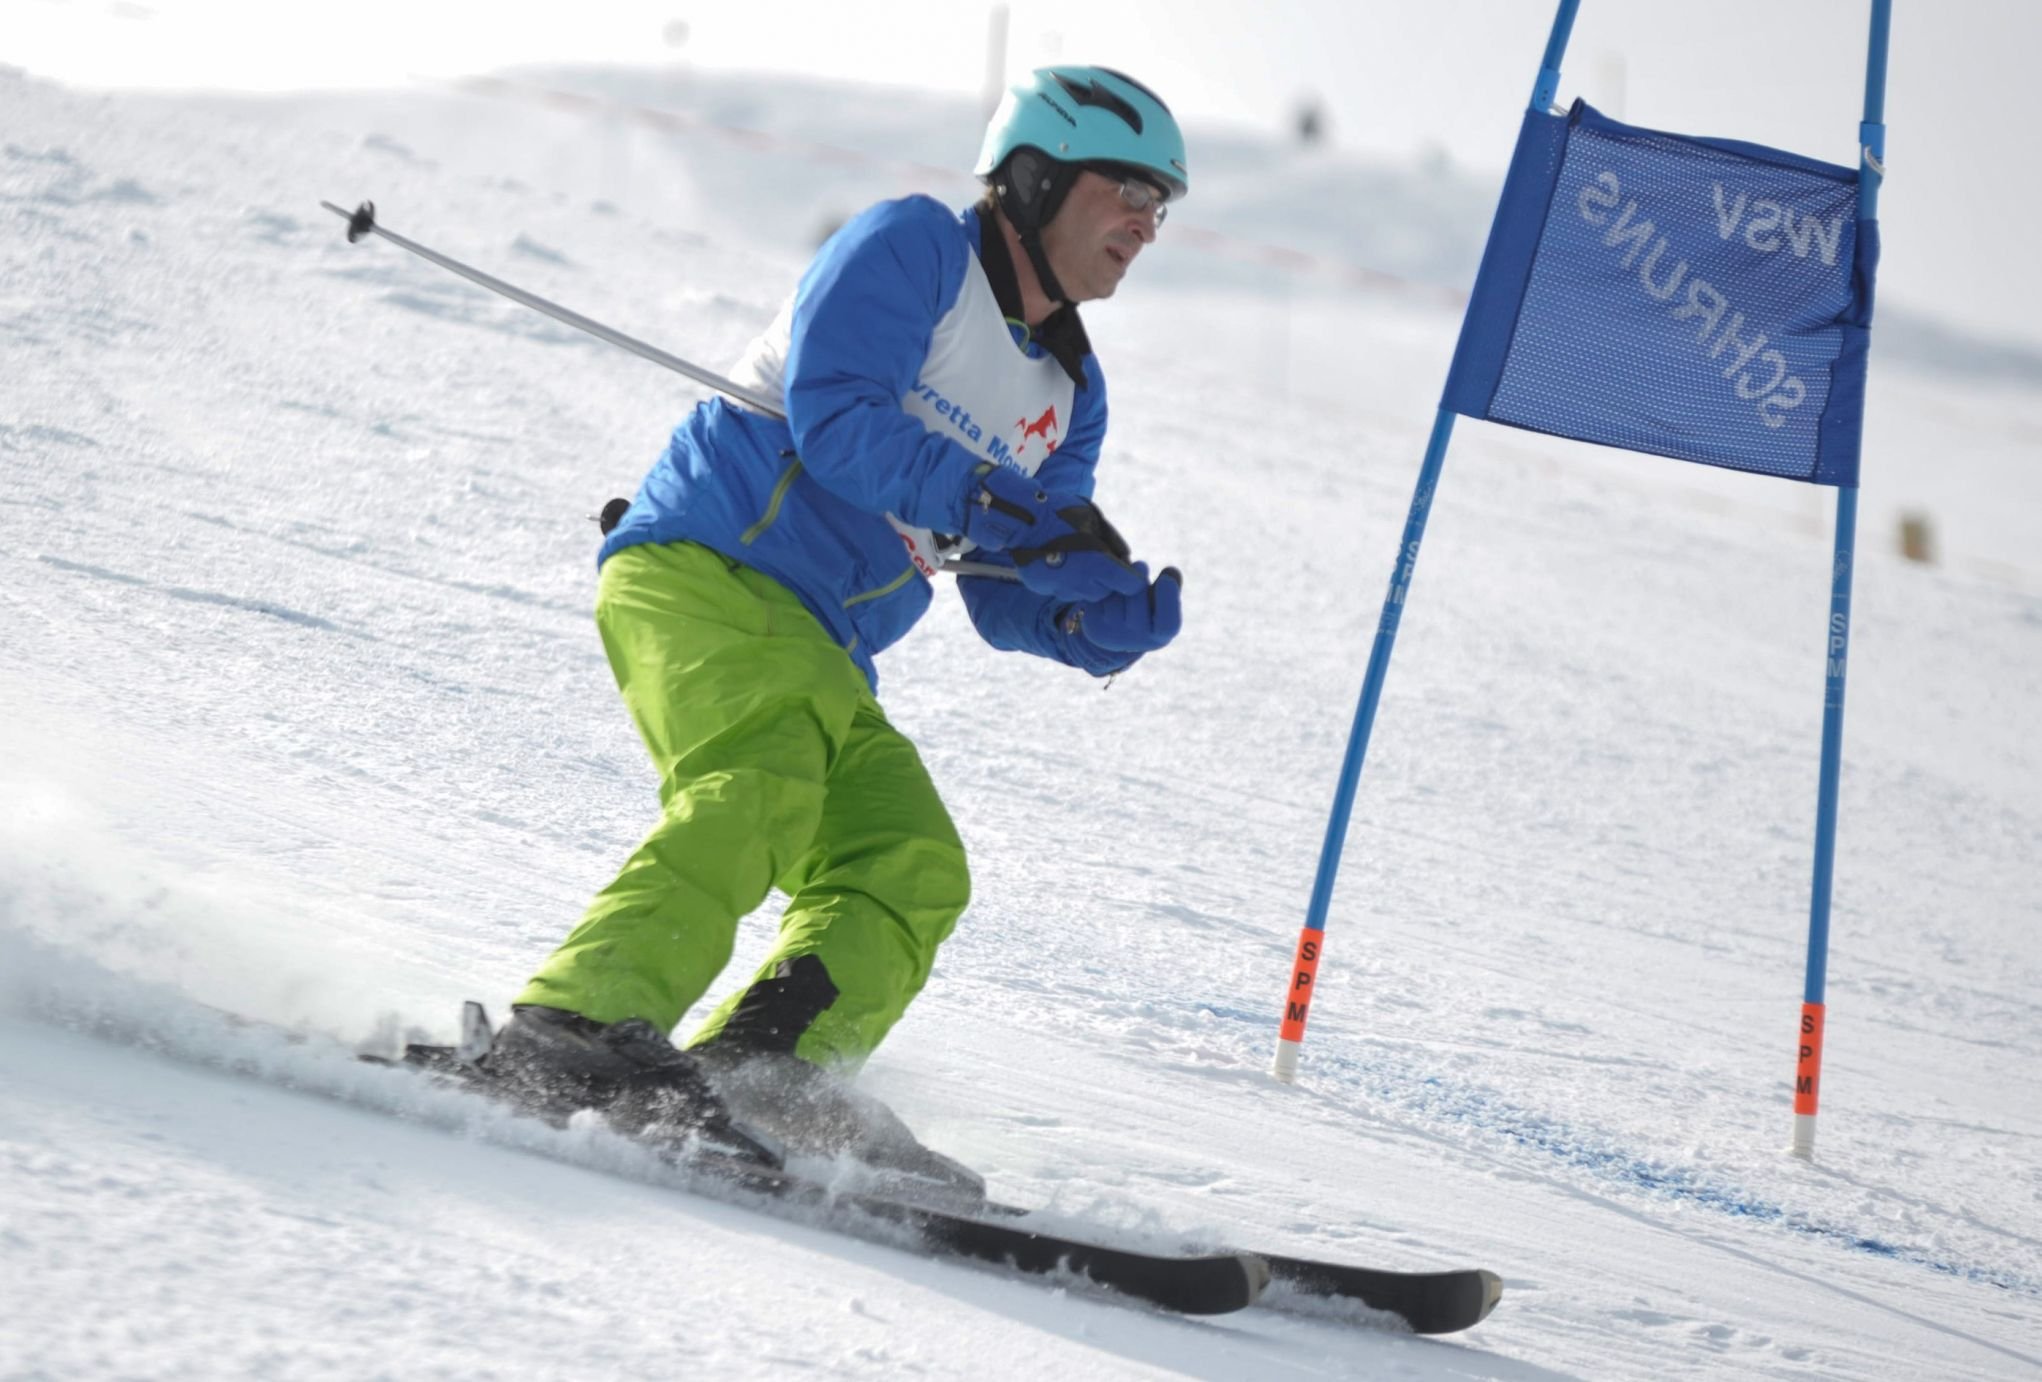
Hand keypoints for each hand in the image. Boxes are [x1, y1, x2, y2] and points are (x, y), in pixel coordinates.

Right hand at [961, 464, 1146, 602]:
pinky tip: (1057, 561)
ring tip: (1075, 559)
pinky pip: (1060, 590)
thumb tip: (1126, 559)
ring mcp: (1059, 588)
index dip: (1133, 578)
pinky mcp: (1042, 588)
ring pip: (1082, 594)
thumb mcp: (1094, 519)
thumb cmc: (1060, 511)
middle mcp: (1081, 582)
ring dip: (1085, 582)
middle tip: (1099, 560)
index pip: (1131, 586)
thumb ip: (1113, 542)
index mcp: (1098, 564)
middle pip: (1106, 592)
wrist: (1019, 516)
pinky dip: (1064, 581)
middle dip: (1107, 580)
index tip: (1130, 569)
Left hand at [1060, 564, 1182, 667]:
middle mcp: (1136, 641)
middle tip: (1141, 565)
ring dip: (1122, 580)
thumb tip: (1171, 573)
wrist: (1114, 632)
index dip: (1169, 598)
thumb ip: (1172, 587)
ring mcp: (1113, 635)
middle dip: (1139, 578)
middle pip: (1138, 601)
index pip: (1167, 625)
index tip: (1168, 574)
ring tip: (1126, 574)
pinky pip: (1101, 596)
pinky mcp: (1094, 625)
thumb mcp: (1163, 601)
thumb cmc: (1146, 610)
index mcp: (1159, 637)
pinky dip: (1107, 585)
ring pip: (1117, 596)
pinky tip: (1111, 584)